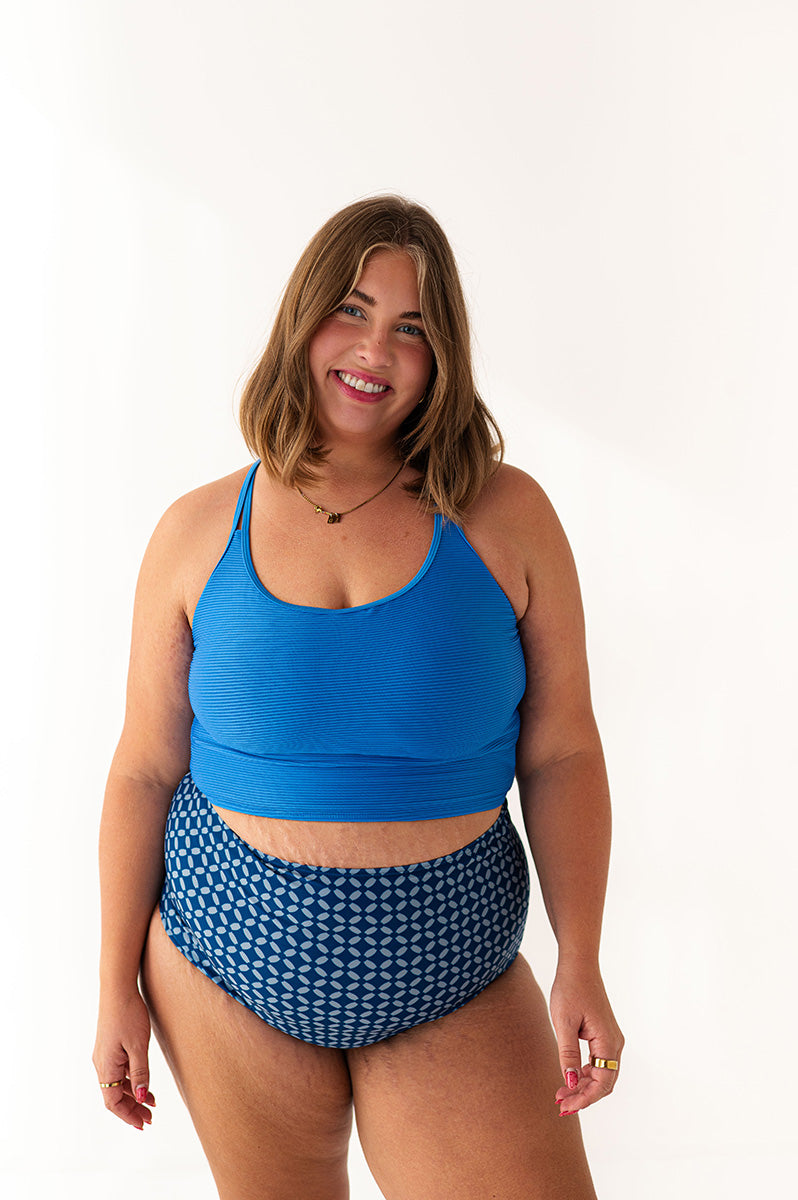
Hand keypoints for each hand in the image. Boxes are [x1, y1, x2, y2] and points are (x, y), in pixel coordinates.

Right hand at [93, 988, 155, 1129]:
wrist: (118, 989)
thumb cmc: (128, 1015)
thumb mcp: (138, 1046)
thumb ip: (140, 1073)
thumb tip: (141, 1097)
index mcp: (106, 1068)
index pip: (113, 1102)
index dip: (128, 1115)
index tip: (143, 1124)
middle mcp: (102, 1065)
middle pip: (114, 1096)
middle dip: (132, 1109)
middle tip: (150, 1119)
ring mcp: (105, 1056)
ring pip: (117, 1085)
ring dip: (133, 1096)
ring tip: (151, 1105)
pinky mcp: (110, 1048)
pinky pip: (119, 1072)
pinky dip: (132, 1081)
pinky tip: (145, 1084)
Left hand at [549, 958, 622, 1115]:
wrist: (578, 965)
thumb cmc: (570, 989)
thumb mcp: (564, 1023)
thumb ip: (567, 1054)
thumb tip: (569, 1082)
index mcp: (608, 1041)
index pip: (603, 1083)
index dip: (585, 1098)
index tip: (566, 1106)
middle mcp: (614, 1042)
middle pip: (604, 1082)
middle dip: (583, 1096)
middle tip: (560, 1104)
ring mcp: (611, 1038)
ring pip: (602, 1073)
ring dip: (583, 1086)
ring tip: (561, 1093)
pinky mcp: (603, 1034)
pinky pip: (599, 1061)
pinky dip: (585, 1073)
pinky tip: (569, 1076)